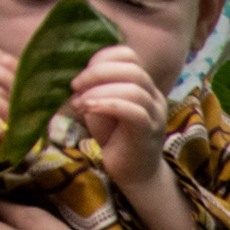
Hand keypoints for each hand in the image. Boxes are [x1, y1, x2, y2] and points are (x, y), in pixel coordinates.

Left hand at [68, 46, 166, 186]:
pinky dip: (107, 105)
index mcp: (143, 86)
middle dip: (97, 73)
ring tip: (79, 104)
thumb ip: (97, 87)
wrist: (134, 173)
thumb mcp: (102, 106)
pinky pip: (134, 112)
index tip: (81, 76)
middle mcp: (154, 97)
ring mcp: (155, 115)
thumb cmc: (115, 138)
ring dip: (99, 92)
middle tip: (75, 87)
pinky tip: (88, 110)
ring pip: (134, 89)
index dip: (102, 58)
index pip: (129, 56)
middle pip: (132, 69)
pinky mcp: (148, 132)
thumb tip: (80, 76)